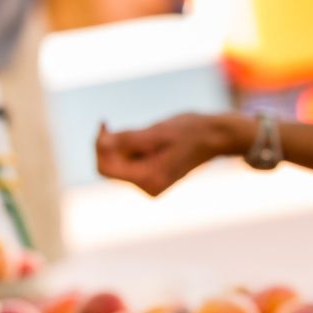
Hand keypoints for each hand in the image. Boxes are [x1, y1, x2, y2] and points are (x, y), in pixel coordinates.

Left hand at [97, 113, 238, 196]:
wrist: (214, 137)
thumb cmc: (189, 131)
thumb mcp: (157, 131)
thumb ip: (127, 140)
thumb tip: (100, 144)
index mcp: (149, 178)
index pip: (106, 168)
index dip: (98, 147)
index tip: (105, 125)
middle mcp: (148, 187)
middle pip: (112, 167)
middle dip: (114, 145)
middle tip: (128, 126)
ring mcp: (151, 185)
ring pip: (121, 164)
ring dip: (125, 145)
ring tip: (148, 133)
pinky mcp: (153, 179)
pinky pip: (131, 164)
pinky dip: (133, 149)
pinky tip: (151, 140)